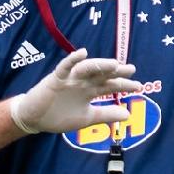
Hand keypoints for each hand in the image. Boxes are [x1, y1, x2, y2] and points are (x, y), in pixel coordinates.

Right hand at [8, 48, 143, 133]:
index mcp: (90, 91)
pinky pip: (64, 67)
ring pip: (87, 68)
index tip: (138, 87)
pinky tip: (81, 53)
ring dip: (99, 65)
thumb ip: (105, 114)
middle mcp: (82, 82)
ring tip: (114, 64)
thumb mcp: (87, 118)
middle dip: (115, 71)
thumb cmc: (60, 116)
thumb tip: (127, 114)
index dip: (124, 85)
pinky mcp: (55, 78)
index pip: (110, 85)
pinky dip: (72, 60)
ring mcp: (70, 79)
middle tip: (131, 69)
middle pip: (102, 74)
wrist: (35, 120)